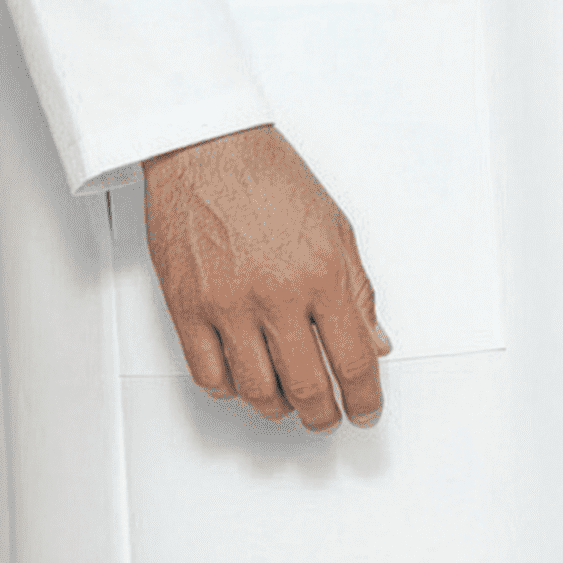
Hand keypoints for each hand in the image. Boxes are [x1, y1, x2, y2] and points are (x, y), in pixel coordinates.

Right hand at [142, 123, 391, 432]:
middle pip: (308, 388)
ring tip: (288, 401)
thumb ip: (358, 290)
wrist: (207, 145)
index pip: (354, 360)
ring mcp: (228, 303)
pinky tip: (243, 380)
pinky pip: (208, 375)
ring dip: (279, 408)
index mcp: (321, 271)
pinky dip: (230, 390)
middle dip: (325, 416)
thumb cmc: (268, 175)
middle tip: (329, 417)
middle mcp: (276, 293)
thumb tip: (375, 342)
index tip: (366, 409)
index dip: (365, 399)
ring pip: (257, 391)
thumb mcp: (335, 226)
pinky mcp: (187, 306)